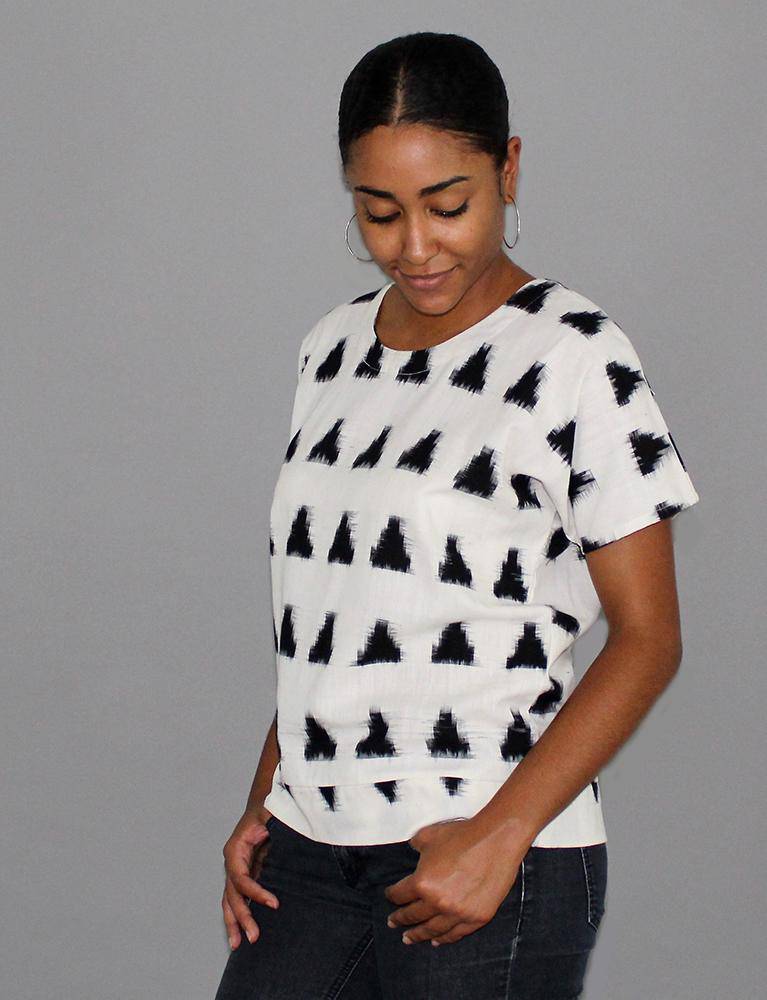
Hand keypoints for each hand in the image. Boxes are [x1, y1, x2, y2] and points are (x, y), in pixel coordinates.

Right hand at [221, 808, 279, 949]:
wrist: (264, 800)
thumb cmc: (269, 806)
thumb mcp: (273, 813)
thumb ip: (278, 825)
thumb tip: (291, 836)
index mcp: (236, 848)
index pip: (241, 877)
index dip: (255, 892)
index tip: (274, 904)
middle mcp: (232, 861)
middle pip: (232, 894)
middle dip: (242, 917)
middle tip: (254, 936)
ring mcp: (236, 869)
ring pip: (230, 901)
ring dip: (234, 922)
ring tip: (238, 944)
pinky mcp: (245, 873)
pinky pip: (238, 898)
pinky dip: (238, 915)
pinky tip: (241, 933)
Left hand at [384, 817, 526, 946]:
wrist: (495, 841)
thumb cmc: (462, 835)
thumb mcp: (428, 835)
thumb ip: (415, 845)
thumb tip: (412, 849)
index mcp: (422, 883)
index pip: (400, 894)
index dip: (391, 896)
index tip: (389, 897)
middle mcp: (438, 902)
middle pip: (414, 915)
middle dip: (400, 919)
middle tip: (393, 923)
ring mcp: (458, 913)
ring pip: (433, 930)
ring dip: (419, 934)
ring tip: (409, 939)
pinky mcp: (476, 918)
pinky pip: (456, 934)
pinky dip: (444, 939)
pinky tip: (436, 941)